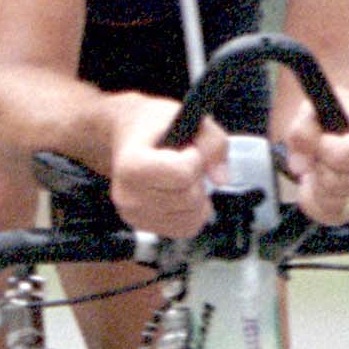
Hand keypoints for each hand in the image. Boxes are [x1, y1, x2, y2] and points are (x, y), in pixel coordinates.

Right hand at [109, 103, 227, 242]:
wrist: (128, 138)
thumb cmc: (157, 126)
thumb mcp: (188, 119)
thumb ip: (213, 144)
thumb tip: (221, 180)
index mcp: (132, 165)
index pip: (182, 174)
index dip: (195, 158)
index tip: (186, 149)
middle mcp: (127, 195)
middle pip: (189, 198)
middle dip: (198, 179)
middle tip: (185, 163)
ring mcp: (133, 215)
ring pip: (190, 218)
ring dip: (198, 198)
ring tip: (182, 179)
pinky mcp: (143, 227)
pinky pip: (185, 228)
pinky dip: (193, 212)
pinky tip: (182, 194)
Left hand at [281, 84, 348, 225]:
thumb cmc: (340, 118)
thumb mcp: (320, 109)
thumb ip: (304, 128)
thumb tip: (299, 166)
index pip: (341, 156)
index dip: (320, 146)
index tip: (322, 137)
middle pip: (332, 181)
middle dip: (318, 164)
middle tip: (322, 153)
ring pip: (327, 200)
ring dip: (315, 181)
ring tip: (323, 164)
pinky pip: (324, 214)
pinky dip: (313, 198)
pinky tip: (318, 182)